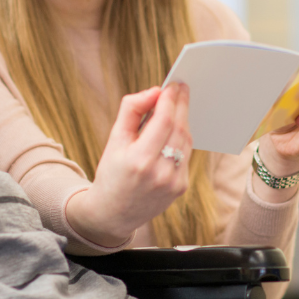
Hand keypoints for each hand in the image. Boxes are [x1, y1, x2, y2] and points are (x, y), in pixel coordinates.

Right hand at [65, 84, 192, 247]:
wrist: (113, 213)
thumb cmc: (111, 172)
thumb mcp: (113, 140)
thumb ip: (131, 111)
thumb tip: (154, 92)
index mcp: (139, 160)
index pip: (164, 121)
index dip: (170, 100)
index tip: (172, 85)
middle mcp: (159, 173)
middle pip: (179, 129)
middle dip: (181, 105)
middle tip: (180, 89)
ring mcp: (173, 183)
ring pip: (186, 141)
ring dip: (183, 120)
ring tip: (176, 106)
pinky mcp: (181, 188)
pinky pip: (186, 155)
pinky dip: (181, 140)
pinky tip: (174, 131)